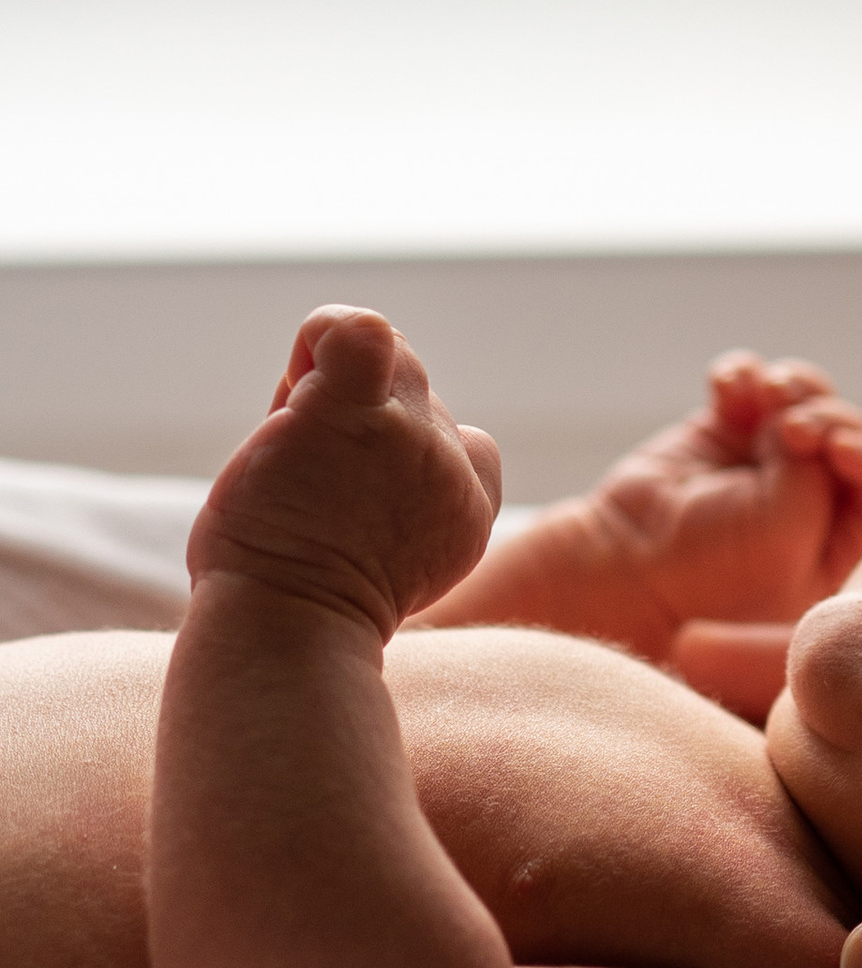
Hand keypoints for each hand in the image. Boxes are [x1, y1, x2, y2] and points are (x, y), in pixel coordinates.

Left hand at [188, 308, 501, 637]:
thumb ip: (397, 500)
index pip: (462, 442)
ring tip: (290, 452)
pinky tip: (298, 378)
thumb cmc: (305, 613)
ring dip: (328, 392)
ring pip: (384, 359)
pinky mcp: (351, 412)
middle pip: (415, 393)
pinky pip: (356, 330)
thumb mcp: (387, 563)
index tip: (352, 499)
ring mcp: (411, 436)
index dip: (400, 450)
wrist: (286, 636)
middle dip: (355, 421)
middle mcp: (452, 469)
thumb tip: (347, 442)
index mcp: (469, 511)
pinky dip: (322, 335)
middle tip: (304, 477)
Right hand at [423, 354, 861, 681]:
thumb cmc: (709, 574)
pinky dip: (743, 376)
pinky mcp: (728, 435)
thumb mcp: (788, 533)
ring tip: (761, 394)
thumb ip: (820, 473)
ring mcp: (770, 467)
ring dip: (790, 387)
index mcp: (846, 553)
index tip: (836, 448)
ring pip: (805, 400)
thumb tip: (807, 421)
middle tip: (790, 428)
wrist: (618, 568)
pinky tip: (725, 387)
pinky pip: (753, 385)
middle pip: (848, 435)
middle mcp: (816, 508)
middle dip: (825, 418)